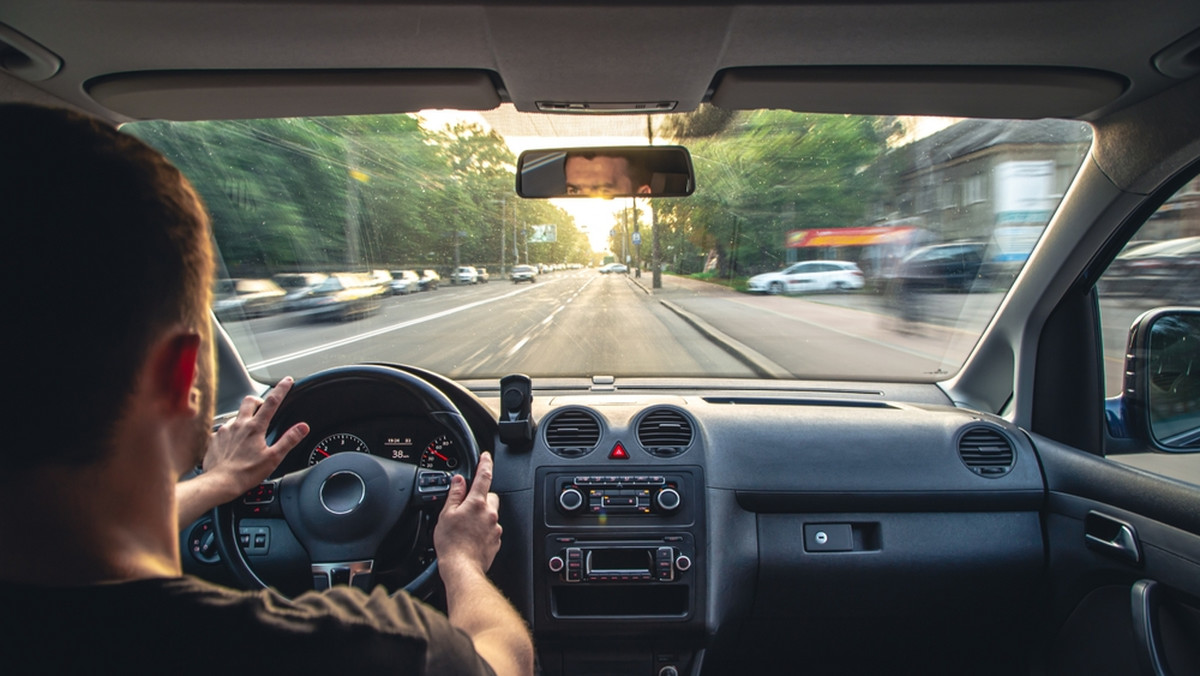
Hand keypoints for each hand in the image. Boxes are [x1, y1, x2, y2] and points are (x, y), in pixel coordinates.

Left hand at [203, 376, 308, 498]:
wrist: (219, 483)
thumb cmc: (245, 473)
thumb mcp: (274, 458)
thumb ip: (289, 440)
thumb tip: (302, 427)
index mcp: (255, 428)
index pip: (272, 402)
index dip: (281, 389)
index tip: (287, 380)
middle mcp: (238, 424)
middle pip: (249, 401)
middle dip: (258, 399)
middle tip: (264, 406)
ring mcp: (224, 430)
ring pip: (236, 415)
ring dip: (244, 417)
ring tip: (249, 430)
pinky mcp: (214, 439)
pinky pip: (223, 429)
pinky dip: (230, 432)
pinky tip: (233, 443)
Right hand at [433, 452, 501, 575]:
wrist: (461, 569)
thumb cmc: (451, 544)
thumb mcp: (446, 514)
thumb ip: (454, 495)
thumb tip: (458, 481)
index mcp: (477, 503)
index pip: (484, 476)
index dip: (485, 463)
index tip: (486, 456)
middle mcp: (490, 513)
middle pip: (489, 496)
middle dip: (480, 497)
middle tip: (466, 507)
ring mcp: (495, 528)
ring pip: (491, 514)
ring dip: (481, 515)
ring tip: (465, 526)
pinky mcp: (496, 541)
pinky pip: (491, 529)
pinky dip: (483, 530)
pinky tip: (471, 537)